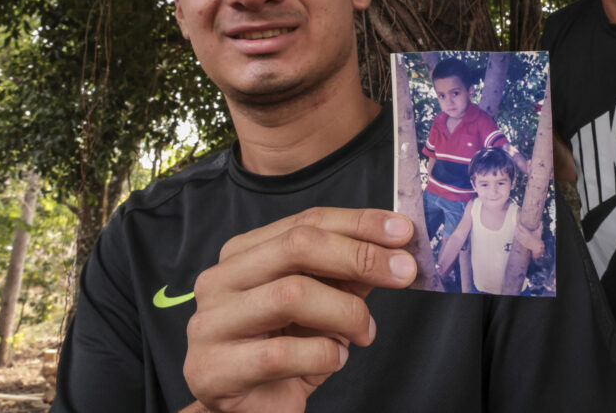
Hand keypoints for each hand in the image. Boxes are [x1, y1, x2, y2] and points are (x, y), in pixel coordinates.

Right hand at [183, 208, 415, 412]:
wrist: (248, 410)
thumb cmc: (284, 350)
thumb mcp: (322, 304)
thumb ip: (347, 275)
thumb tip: (394, 248)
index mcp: (243, 253)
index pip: (307, 221)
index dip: (359, 223)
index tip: (403, 232)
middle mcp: (220, 279)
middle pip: (298, 246)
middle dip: (359, 256)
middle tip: (403, 272)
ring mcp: (211, 322)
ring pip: (291, 294)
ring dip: (345, 313)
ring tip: (364, 333)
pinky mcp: (214, 368)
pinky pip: (282, 353)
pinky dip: (323, 355)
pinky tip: (334, 360)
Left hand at [515, 223, 544, 258]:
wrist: (537, 247)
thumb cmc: (538, 239)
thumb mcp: (539, 232)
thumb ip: (540, 227)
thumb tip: (541, 222)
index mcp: (528, 233)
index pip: (522, 228)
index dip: (519, 225)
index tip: (518, 222)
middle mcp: (525, 237)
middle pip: (518, 231)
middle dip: (517, 227)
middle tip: (516, 225)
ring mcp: (523, 240)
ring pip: (517, 235)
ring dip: (516, 231)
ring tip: (516, 228)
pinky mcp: (522, 243)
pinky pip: (517, 239)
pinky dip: (516, 235)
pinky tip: (516, 233)